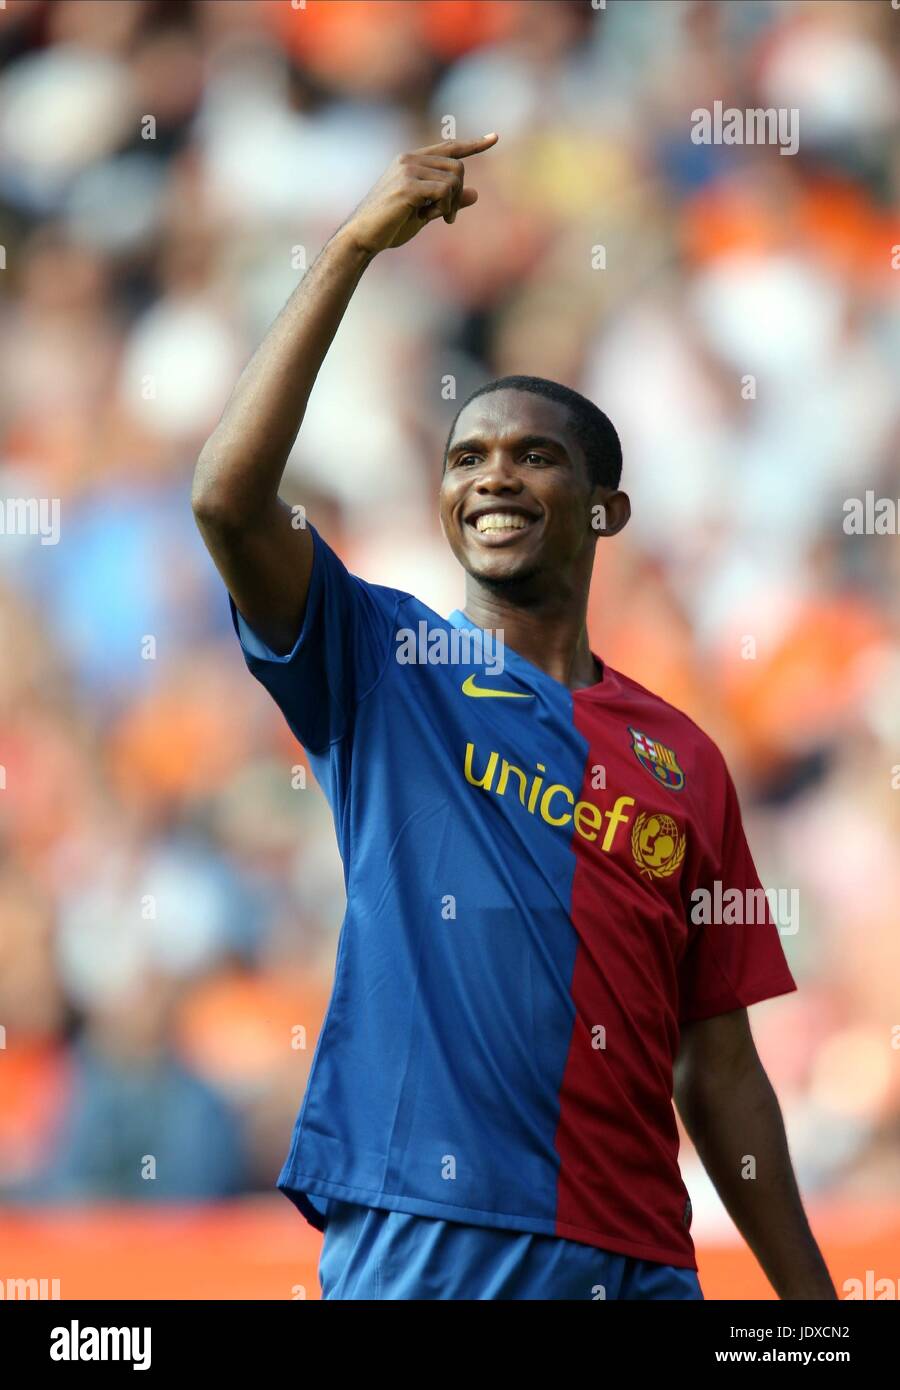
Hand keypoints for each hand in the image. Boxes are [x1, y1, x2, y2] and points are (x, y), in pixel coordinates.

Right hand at [341, 133, 498, 254]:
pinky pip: (444, 191)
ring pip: (454, 179)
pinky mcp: (407, 186)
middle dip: (459, 194)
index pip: (449, 147)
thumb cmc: (389, 226)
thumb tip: (475, 194)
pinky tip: (430, 217)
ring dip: (451, 204)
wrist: (362, 236)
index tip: (495, 138)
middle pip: (458, 166)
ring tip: (435, 217)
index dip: (473, 144)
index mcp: (411, 161)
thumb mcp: (424, 212)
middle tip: (447, 217)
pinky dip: (444, 208)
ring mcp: (408, 170)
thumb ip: (448, 201)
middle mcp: (410, 159)